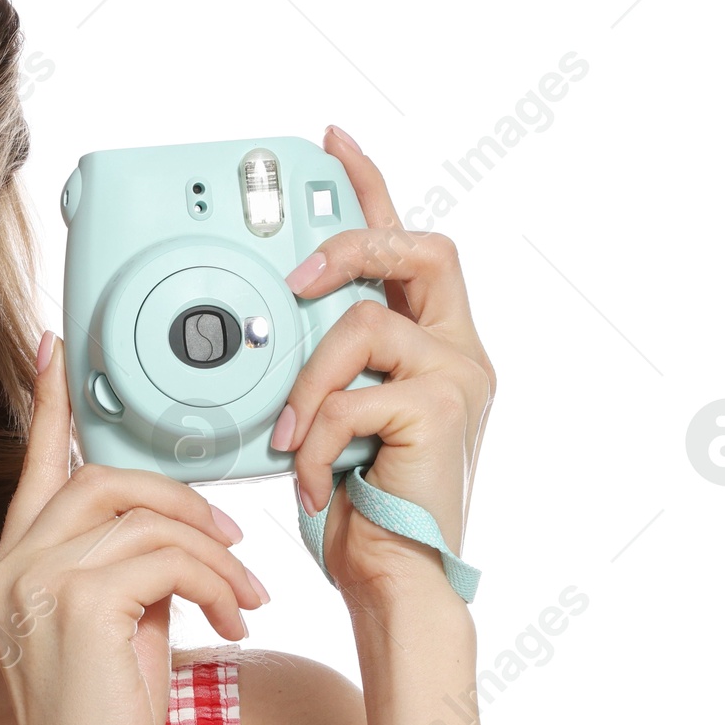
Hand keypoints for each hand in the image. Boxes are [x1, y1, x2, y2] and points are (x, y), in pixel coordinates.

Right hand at [0, 332, 267, 724]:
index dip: (51, 404)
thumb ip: (124, 571)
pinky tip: (232, 619)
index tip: (57, 349)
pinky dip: (215, 580)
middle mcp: (10, 567)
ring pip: (146, 518)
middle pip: (104, 479)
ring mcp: (35, 582)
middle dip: (182, 499)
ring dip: (213, 553)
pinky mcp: (78, 603)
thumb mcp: (113, 632)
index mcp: (10, 569)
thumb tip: (175, 535)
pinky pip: (166, 557)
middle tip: (232, 540)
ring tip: (244, 598)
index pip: (34, 468)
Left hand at [270, 124, 496, 599]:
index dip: (370, 188)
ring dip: (306, 384)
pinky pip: (349, 398)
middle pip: (417, 249)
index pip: (407, 245)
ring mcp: (457, 379)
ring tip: (290, 439)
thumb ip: (322, 373)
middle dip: (347, 250)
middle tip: (292, 283)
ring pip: (361, 328)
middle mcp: (458, 351)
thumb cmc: (361, 514)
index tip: (331, 142)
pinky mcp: (440, 411)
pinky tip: (309, 480)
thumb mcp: (332, 425)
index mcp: (435, 345)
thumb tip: (266, 341)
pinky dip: (312, 441)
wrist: (396, 582)